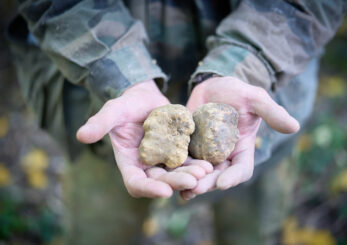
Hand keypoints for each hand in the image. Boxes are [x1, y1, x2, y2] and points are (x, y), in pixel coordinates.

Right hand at [77, 80, 211, 197]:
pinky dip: (197, 163)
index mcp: (129, 162)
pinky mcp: (177, 151)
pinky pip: (188, 161)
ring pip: (177, 173)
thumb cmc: (126, 104)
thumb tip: (80, 136)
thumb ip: (99, 123)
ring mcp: (163, 160)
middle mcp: (146, 166)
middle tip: (194, 180)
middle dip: (177, 182)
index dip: (148, 190)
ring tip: (205, 171)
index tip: (165, 191)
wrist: (144, 97)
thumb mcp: (112, 111)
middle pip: (161, 181)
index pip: (136, 183)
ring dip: (191, 175)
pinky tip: (210, 162)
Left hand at [180, 76, 299, 199]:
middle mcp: (224, 156)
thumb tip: (295, 126)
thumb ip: (271, 113)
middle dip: (207, 183)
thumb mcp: (255, 99)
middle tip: (195, 188)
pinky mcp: (188, 147)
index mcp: (242, 149)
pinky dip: (176, 168)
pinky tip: (166, 174)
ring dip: (189, 181)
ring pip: (198, 173)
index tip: (223, 182)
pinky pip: (182, 160)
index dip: (233, 177)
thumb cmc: (238, 92)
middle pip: (217, 176)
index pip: (241, 169)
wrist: (214, 87)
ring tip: (180, 188)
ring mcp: (205, 153)